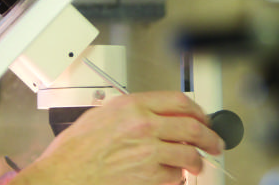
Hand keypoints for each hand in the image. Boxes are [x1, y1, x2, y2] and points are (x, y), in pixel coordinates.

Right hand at [9, 91, 224, 184]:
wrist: (64, 177)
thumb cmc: (74, 151)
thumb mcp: (101, 115)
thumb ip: (131, 112)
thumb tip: (155, 114)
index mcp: (132, 106)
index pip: (179, 101)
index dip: (198, 110)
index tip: (203, 117)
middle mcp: (144, 126)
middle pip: (193, 127)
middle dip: (210, 136)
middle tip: (215, 142)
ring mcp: (150, 153)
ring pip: (190, 155)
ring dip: (197, 161)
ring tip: (196, 164)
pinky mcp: (151, 178)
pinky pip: (176, 177)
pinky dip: (177, 178)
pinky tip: (171, 176)